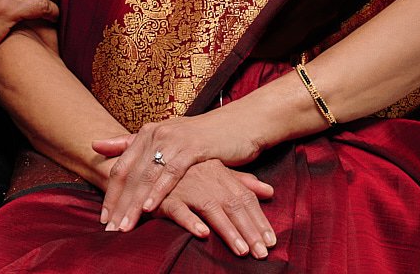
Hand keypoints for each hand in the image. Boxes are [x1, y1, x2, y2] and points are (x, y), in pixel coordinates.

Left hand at [92, 113, 261, 233]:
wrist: (238, 125)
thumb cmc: (200, 137)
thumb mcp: (165, 139)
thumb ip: (130, 143)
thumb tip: (95, 144)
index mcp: (147, 133)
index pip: (121, 167)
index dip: (110, 194)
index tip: (104, 217)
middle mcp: (156, 133)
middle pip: (129, 175)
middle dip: (118, 204)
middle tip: (110, 228)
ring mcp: (173, 139)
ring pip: (146, 177)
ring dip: (134, 204)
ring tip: (125, 225)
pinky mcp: (192, 147)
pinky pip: (170, 173)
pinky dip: (158, 192)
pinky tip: (150, 208)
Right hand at [153, 160, 276, 258]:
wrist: (148, 166)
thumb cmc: (186, 173)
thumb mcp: (216, 173)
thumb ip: (241, 182)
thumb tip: (270, 191)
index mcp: (219, 172)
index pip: (245, 197)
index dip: (259, 219)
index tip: (272, 241)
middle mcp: (205, 178)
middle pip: (233, 205)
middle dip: (249, 230)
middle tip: (262, 253)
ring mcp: (185, 187)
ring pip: (211, 209)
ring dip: (228, 230)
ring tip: (242, 251)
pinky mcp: (164, 198)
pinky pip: (178, 210)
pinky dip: (191, 221)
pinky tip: (203, 234)